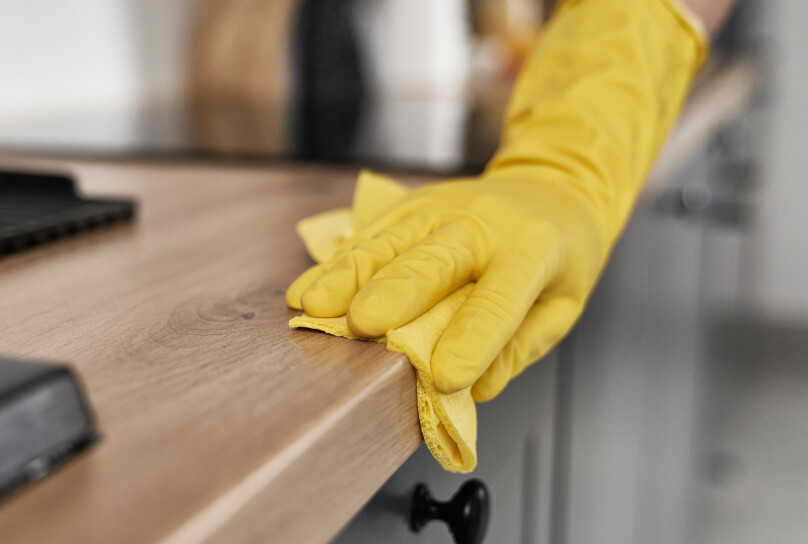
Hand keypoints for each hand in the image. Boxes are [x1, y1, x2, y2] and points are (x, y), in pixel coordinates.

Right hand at [287, 173, 605, 400]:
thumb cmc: (558, 256)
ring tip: (313, 306)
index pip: (500, 298)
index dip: (474, 339)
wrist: (552, 184)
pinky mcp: (410, 205)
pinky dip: (335, 264)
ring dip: (347, 275)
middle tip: (363, 325)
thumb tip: (472, 389)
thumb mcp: (563, 304)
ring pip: (388, 242)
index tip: (444, 378)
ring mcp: (440, 208)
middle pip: (434, 259)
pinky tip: (307, 290)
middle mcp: (482, 223)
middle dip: (395, 292)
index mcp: (533, 250)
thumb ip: (520, 347)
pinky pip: (368, 234)